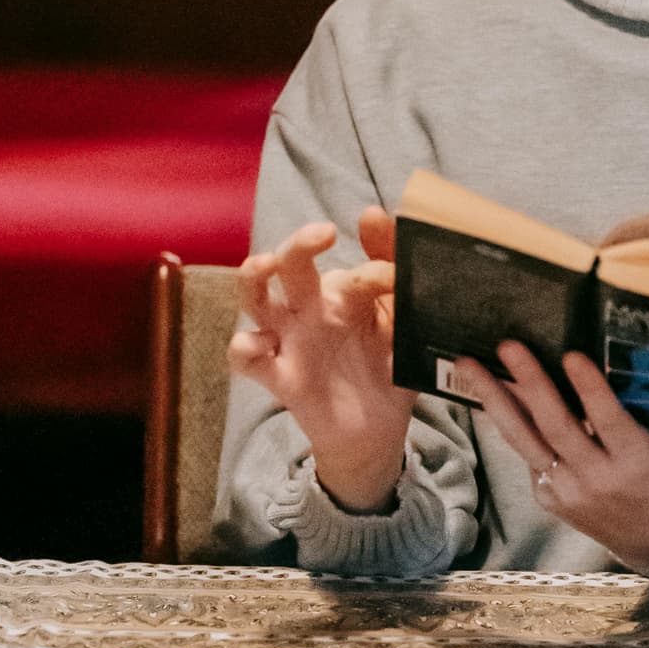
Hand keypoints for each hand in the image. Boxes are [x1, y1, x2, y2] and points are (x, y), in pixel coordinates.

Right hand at [230, 209, 409, 514]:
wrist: (377, 432)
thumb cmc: (388, 368)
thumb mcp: (404, 323)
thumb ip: (395, 273)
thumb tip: (376, 215)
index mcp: (344, 293)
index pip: (353, 268)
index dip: (375, 269)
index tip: (396, 280)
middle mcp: (311, 309)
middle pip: (290, 262)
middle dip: (299, 242)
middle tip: (323, 233)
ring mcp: (290, 339)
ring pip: (254, 297)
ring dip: (253, 277)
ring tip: (264, 266)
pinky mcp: (278, 376)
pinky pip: (244, 355)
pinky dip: (244, 346)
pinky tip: (260, 345)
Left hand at [457, 343, 648, 572]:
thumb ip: (640, 410)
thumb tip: (606, 357)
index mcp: (636, 462)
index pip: (608, 420)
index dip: (589, 388)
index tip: (571, 355)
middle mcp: (598, 479)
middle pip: (555, 426)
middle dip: (530, 382)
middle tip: (508, 346)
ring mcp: (567, 492)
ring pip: (524, 441)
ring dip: (494, 399)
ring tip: (469, 366)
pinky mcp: (548, 498)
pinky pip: (527, 453)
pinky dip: (511, 421)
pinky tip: (492, 391)